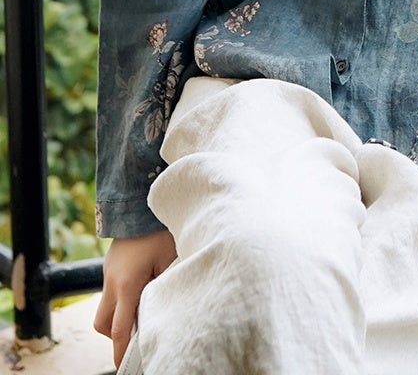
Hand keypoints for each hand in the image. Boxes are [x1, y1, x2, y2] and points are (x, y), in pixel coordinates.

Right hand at [94, 229, 177, 367]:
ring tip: (142, 308)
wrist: (139, 201)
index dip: (121, 351)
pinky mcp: (110, 265)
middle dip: (115, 335)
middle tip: (138, 333)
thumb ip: (166, 286)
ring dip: (118, 315)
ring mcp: (108, 272)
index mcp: (127, 284)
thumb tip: (170, 309)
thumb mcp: (170, 259)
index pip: (120, 329)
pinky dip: (121, 298)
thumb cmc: (160, 230)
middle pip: (103, 324)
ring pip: (104, 308)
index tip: (124, 366)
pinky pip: (110, 291)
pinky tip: (141, 288)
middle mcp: (112, 281)